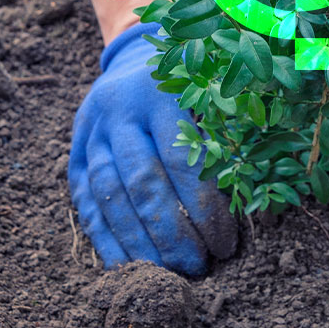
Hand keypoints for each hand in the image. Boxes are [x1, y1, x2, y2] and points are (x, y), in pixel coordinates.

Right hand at [68, 22, 237, 272]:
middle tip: (197, 265)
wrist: (136, 56)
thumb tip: (254, 188)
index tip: (225, 241)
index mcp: (160, 91)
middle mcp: (119, 110)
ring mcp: (91, 130)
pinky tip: (126, 264)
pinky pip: (83, 200)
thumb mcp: (210, 88)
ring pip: (108, 194)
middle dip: (171, 232)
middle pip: (142, 181)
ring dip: (138, 241)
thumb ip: (226, 128)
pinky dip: (104, 236)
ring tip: (166, 271)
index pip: (181, 159)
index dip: (203, 207)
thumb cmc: (188, 79)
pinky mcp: (74, 150)